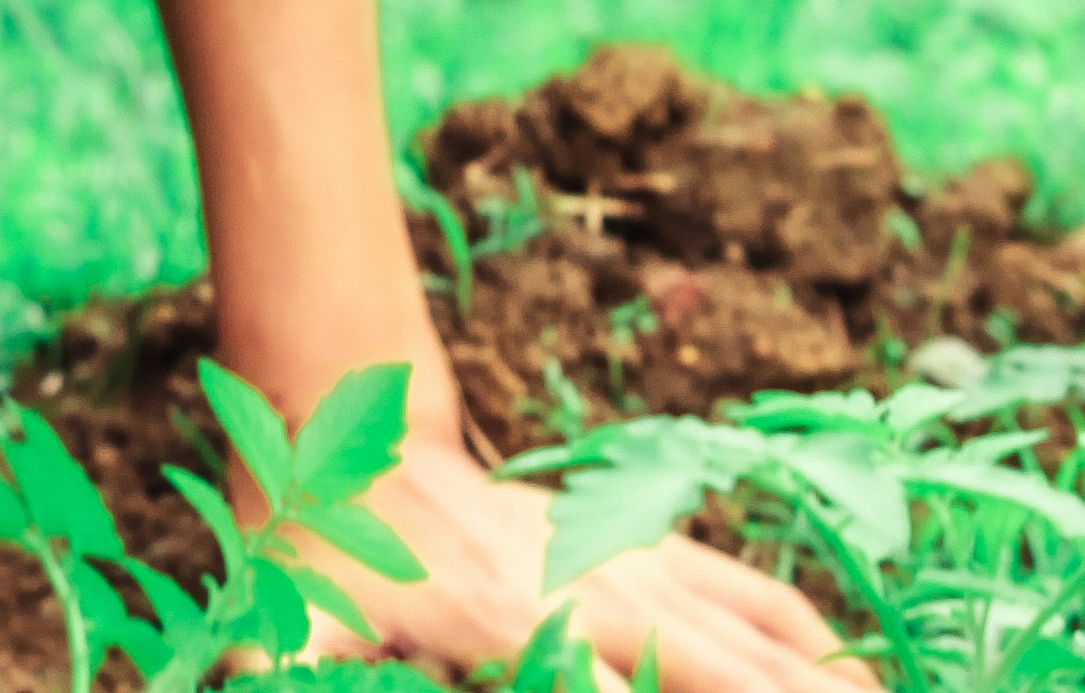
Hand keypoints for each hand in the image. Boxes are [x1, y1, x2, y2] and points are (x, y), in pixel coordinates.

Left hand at [301, 440, 873, 688]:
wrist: (340, 418)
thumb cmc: (310, 535)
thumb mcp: (283, 615)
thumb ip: (277, 664)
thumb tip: (244, 681)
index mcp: (505, 621)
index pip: (604, 688)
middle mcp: (582, 588)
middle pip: (714, 665)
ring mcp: (615, 556)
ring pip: (741, 627)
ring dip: (813, 675)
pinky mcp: (626, 535)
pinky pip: (730, 581)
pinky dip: (791, 621)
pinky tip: (841, 659)